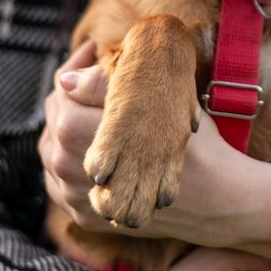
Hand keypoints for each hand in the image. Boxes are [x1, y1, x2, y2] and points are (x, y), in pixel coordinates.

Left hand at [41, 44, 270, 265]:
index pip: (62, 96)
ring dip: (64, 130)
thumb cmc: (196, 144)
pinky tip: (86, 147)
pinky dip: (65, 164)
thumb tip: (66, 81)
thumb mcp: (158, 104)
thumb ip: (105, 88)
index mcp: (91, 134)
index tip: (93, 53)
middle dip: (69, 99)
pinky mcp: (86, 217)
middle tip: (90, 79)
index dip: (74, 70)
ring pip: (52, 155)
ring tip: (89, 110)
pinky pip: (59, 185)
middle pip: (53, 125)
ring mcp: (80, 199)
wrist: (218, 198)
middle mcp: (78, 172)